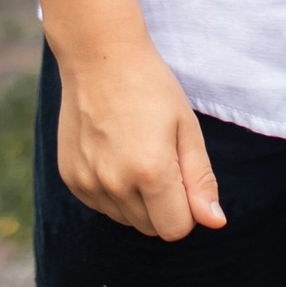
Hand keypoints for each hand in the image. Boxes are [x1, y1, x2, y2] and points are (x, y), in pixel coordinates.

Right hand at [56, 40, 226, 239]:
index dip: (187, 208)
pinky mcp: (70, 178)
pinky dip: (112, 191)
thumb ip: (201, 180)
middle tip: (160, 158)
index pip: (176, 230)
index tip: (183, 175)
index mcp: (151, 172)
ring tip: (135, 152)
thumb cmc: (151, 87)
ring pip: (125, 219)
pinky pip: (101, 205)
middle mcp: (115, 184)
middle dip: (163, 205)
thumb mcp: (186, 128)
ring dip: (137, 200)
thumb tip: (215, 223)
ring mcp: (88, 183)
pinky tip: (113, 152)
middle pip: (151, 228)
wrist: (99, 56)